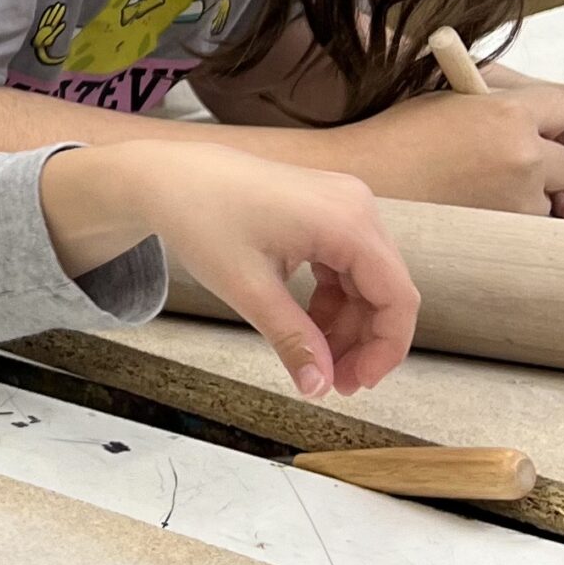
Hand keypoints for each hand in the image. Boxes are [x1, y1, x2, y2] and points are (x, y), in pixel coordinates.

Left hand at [42, 141, 418, 397]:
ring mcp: (342, 203)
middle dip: (362, 342)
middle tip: (331, 384)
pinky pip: (344, 264)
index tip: (355, 385)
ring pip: (365, 281)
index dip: (384, 349)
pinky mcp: (324, 208)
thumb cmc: (202, 219)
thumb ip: (292, 339)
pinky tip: (307, 325)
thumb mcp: (248, 288)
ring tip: (316, 360)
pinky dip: (331, 299)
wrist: (167, 175)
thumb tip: (318, 389)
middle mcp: (356, 206)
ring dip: (347, 324)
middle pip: (384, 290)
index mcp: (347, 221)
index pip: (397, 297)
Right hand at [343, 84, 563, 216]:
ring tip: (479, 189)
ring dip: (531, 194)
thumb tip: (526, 109)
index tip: (527, 125)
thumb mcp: (449, 98)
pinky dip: (512, 218)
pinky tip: (474, 209)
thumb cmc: (397, 136)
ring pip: (552, 197)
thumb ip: (495, 101)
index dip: (546, 117)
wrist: (364, 180)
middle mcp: (523, 153)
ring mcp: (519, 195)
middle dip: (545, 164)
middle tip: (502, 165)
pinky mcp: (509, 228)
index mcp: (507, 111)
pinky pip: (529, 223)